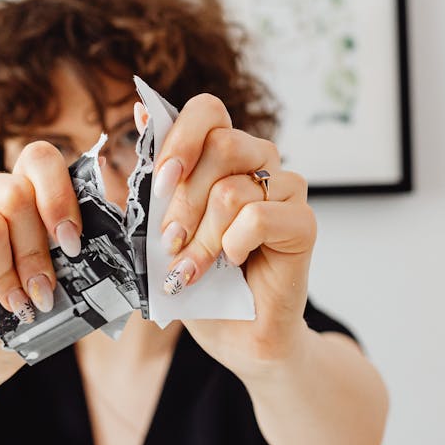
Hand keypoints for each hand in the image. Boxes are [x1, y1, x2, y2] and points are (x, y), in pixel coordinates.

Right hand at [0, 143, 82, 392]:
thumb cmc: (19, 317)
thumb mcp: (62, 285)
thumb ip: (83, 256)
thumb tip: (117, 241)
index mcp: (20, 195)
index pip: (38, 158)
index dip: (58, 195)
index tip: (71, 243)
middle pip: (14, 194)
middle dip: (35, 252)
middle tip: (41, 290)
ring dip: (5, 271)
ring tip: (12, 300)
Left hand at [147, 94, 316, 374]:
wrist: (234, 335)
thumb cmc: (200, 279)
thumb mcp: (160, 226)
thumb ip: (153, 175)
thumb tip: (141, 109)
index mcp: (223, 154)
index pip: (208, 110)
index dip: (181, 137)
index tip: (162, 180)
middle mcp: (258, 162)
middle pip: (222, 144)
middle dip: (183, 202)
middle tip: (170, 242)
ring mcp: (286, 190)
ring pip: (233, 190)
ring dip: (202, 238)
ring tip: (192, 268)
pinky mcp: (303, 223)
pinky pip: (259, 217)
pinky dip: (234, 245)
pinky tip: (234, 262)